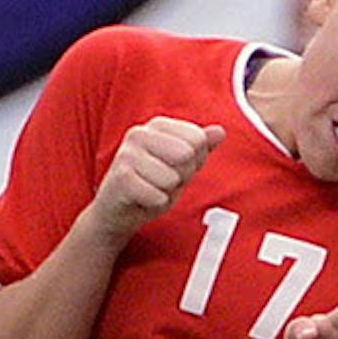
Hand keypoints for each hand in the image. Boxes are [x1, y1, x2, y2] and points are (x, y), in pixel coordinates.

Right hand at [91, 117, 223, 239]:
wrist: (117, 213)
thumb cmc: (152, 185)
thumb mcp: (182, 166)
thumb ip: (201, 147)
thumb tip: (220, 131)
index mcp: (157, 125)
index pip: (198, 140)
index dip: (192, 162)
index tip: (173, 168)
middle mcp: (139, 133)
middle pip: (187, 156)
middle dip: (180, 177)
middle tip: (161, 182)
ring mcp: (127, 154)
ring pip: (172, 178)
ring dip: (166, 192)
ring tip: (150, 189)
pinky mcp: (120, 177)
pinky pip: (158, 196)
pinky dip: (155, 203)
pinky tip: (142, 199)